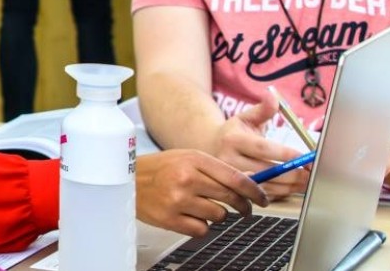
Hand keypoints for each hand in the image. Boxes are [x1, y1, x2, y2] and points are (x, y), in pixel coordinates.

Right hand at [136, 149, 271, 237]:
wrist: (126, 180)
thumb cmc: (160, 168)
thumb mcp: (188, 158)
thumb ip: (216, 169)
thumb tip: (249, 183)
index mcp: (194, 159)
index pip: (235, 178)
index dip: (254, 191)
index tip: (263, 199)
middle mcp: (186, 178)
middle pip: (230, 198)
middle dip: (243, 206)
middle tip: (245, 209)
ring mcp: (177, 200)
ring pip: (218, 216)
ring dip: (217, 215)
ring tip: (202, 207)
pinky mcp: (169, 219)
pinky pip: (202, 230)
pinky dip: (200, 226)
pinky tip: (189, 216)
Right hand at [206, 97, 311, 197]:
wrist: (211, 150)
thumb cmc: (234, 133)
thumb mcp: (246, 117)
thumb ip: (263, 109)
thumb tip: (273, 97)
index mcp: (232, 140)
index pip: (262, 148)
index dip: (285, 154)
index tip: (304, 156)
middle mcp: (228, 161)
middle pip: (266, 171)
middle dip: (293, 174)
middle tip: (311, 172)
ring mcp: (231, 179)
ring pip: (266, 186)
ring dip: (290, 186)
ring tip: (307, 182)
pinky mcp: (236, 190)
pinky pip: (262, 195)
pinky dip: (281, 193)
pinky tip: (293, 188)